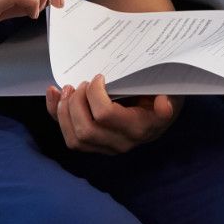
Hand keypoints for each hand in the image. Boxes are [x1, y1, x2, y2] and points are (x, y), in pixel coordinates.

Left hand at [46, 75, 177, 154]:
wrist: (160, 114)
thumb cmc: (162, 96)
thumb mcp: (169, 93)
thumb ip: (168, 99)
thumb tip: (164, 104)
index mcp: (140, 128)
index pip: (106, 115)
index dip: (95, 94)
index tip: (99, 76)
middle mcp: (122, 143)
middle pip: (86, 130)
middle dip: (76, 102)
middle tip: (82, 83)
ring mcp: (106, 147)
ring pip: (75, 140)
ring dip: (64, 111)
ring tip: (68, 89)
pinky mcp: (94, 145)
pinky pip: (70, 138)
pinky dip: (57, 115)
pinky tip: (55, 95)